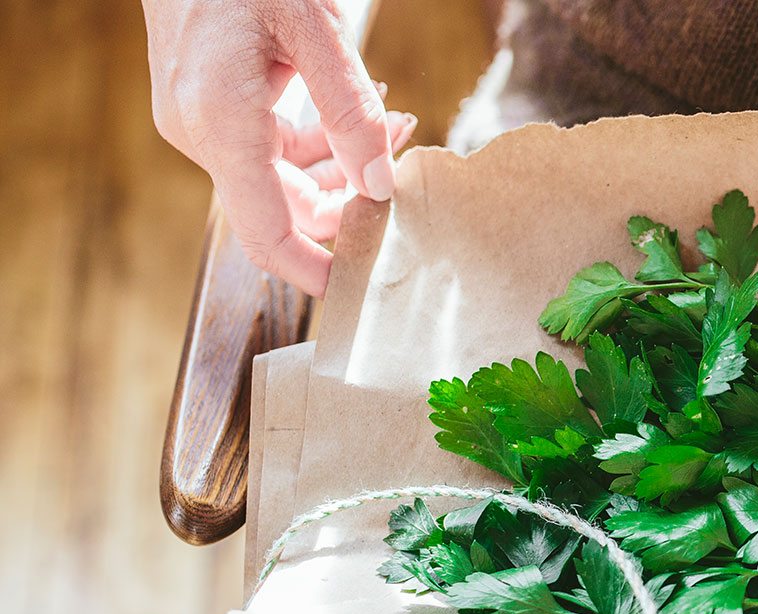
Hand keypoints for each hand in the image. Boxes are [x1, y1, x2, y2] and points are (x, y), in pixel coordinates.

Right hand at [144, 0, 416, 294]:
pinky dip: (318, 142)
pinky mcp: (210, 109)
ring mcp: (200, 122)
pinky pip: (270, 148)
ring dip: (343, 168)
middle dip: (350, 204)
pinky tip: (365, 116)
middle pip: (284, 209)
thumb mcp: (314, 29)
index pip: (267, 233)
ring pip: (282, 179)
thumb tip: (380, 186)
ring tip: (401, 129)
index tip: (362, 292)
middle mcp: (200, 132)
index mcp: (220, 122)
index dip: (315, 272)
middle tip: (408, 177)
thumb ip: (350, 111)